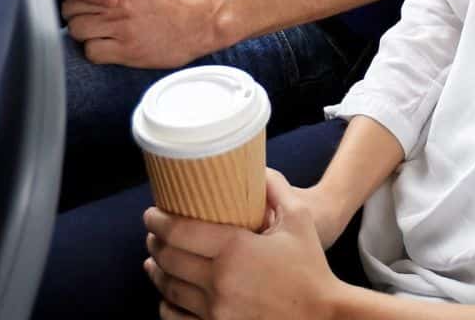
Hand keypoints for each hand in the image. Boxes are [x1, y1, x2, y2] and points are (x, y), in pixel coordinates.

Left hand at [62, 0, 218, 68]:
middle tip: (85, 14)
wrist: (203, 20)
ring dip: (82, 32)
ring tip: (93, 31)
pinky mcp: (128, 51)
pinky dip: (94, 51)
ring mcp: (122, 28)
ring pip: (77, 30)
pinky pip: (92, 52)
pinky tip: (104, 45)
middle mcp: (119, 3)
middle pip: (71, 8)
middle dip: (75, 12)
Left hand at [143, 171, 343, 319]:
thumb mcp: (299, 220)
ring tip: (153, 262)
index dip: (158, 221)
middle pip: (169, 259)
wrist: (323, 317)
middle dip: (154, 243)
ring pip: (169, 290)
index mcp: (235, 249)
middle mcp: (219, 282)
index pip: (179, 231)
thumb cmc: (312, 268)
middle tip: (152, 233)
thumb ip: (276, 189)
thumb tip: (257, 169)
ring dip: (156, 273)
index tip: (151, 214)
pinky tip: (166, 297)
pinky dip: (166, 307)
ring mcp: (216, 312)